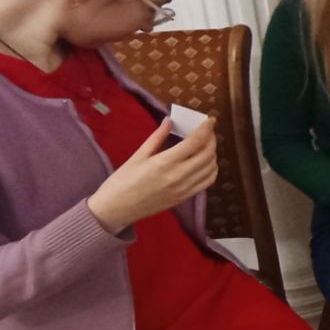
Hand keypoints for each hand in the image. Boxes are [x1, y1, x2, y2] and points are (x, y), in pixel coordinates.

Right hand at [88, 116, 217, 233]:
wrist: (116, 209)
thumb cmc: (123, 180)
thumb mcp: (138, 156)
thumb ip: (157, 137)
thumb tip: (170, 120)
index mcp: (165, 163)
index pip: (195, 142)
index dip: (206, 128)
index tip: (211, 119)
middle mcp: (179, 176)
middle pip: (207, 154)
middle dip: (211, 139)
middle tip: (208, 130)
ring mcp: (184, 189)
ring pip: (210, 168)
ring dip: (213, 153)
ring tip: (206, 144)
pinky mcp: (185, 198)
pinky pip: (207, 182)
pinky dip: (211, 169)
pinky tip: (206, 162)